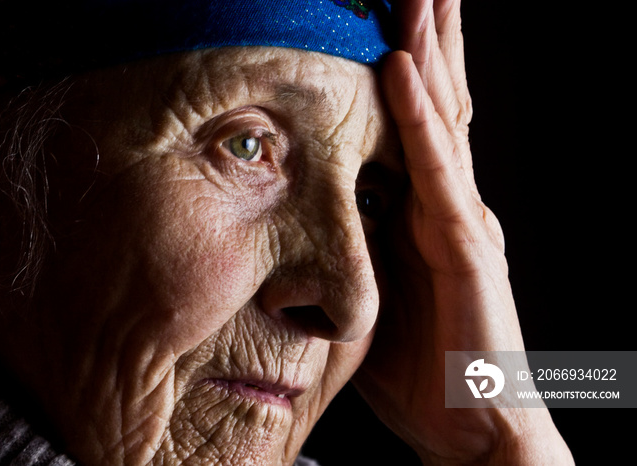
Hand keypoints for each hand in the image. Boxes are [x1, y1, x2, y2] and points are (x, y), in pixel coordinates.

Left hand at [354, 1, 572, 463]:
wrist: (475, 427)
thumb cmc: (426, 370)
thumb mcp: (374, 297)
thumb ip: (353, 253)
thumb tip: (314, 223)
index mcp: (426, 214)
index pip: (414, 125)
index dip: (403, 71)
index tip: (381, 20)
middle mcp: (449, 202)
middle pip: (437, 104)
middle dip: (426, 38)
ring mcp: (461, 218)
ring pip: (444, 116)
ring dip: (426, 50)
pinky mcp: (465, 245)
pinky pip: (436, 169)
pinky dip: (418, 116)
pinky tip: (401, 68)